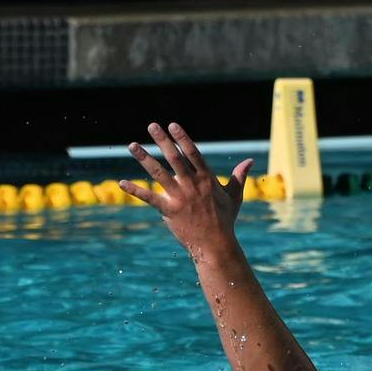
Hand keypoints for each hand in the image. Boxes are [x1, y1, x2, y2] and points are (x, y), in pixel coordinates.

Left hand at [118, 122, 256, 254]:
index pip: (193, 153)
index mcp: (206, 179)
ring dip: (144, 158)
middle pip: (174, 158)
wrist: (215, 245)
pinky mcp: (169, 211)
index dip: (182, 138)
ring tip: (132, 145)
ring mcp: (180, 197)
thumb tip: (250, 161)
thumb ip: (239, 177)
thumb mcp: (234, 196)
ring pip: (158, 173)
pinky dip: (135, 190)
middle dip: (162, 140)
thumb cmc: (225, 221)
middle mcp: (192, 185)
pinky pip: (149, 198)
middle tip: (152, 125)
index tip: (173, 125)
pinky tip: (121, 183)